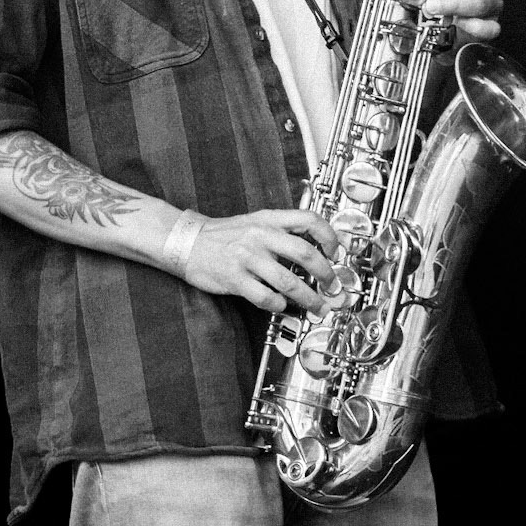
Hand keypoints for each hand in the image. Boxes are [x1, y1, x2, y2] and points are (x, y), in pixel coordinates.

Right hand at [183, 209, 342, 313]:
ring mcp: (247, 258)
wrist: (188, 242)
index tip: (337, 251)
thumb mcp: (255, 221)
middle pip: (305, 253)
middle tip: (332, 286)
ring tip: (317, 307)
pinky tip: (282, 306)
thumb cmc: (225, 235)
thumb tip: (316, 249)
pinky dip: (279, 305)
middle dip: (325, 274)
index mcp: (269, 219)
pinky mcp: (235, 279)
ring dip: (309, 298)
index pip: (308, 219)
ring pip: (288, 281)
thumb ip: (282, 231)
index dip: (329, 235)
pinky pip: (265, 297)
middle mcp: (260, 235)